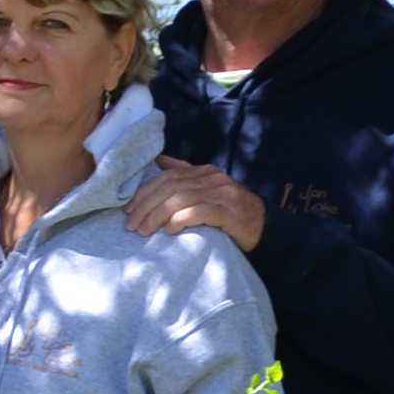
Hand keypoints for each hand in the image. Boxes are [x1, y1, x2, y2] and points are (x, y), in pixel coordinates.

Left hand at [125, 160, 269, 245]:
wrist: (265, 228)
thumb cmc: (229, 213)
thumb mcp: (206, 191)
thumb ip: (185, 176)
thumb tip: (158, 162)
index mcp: (204, 172)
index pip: (167, 177)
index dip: (144, 192)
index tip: (128, 209)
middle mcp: (213, 179)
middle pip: (171, 187)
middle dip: (146, 206)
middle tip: (132, 225)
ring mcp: (223, 194)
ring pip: (182, 199)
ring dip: (158, 215)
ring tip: (144, 230)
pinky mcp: (230, 212)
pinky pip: (200, 212)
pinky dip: (181, 219)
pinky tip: (170, 229)